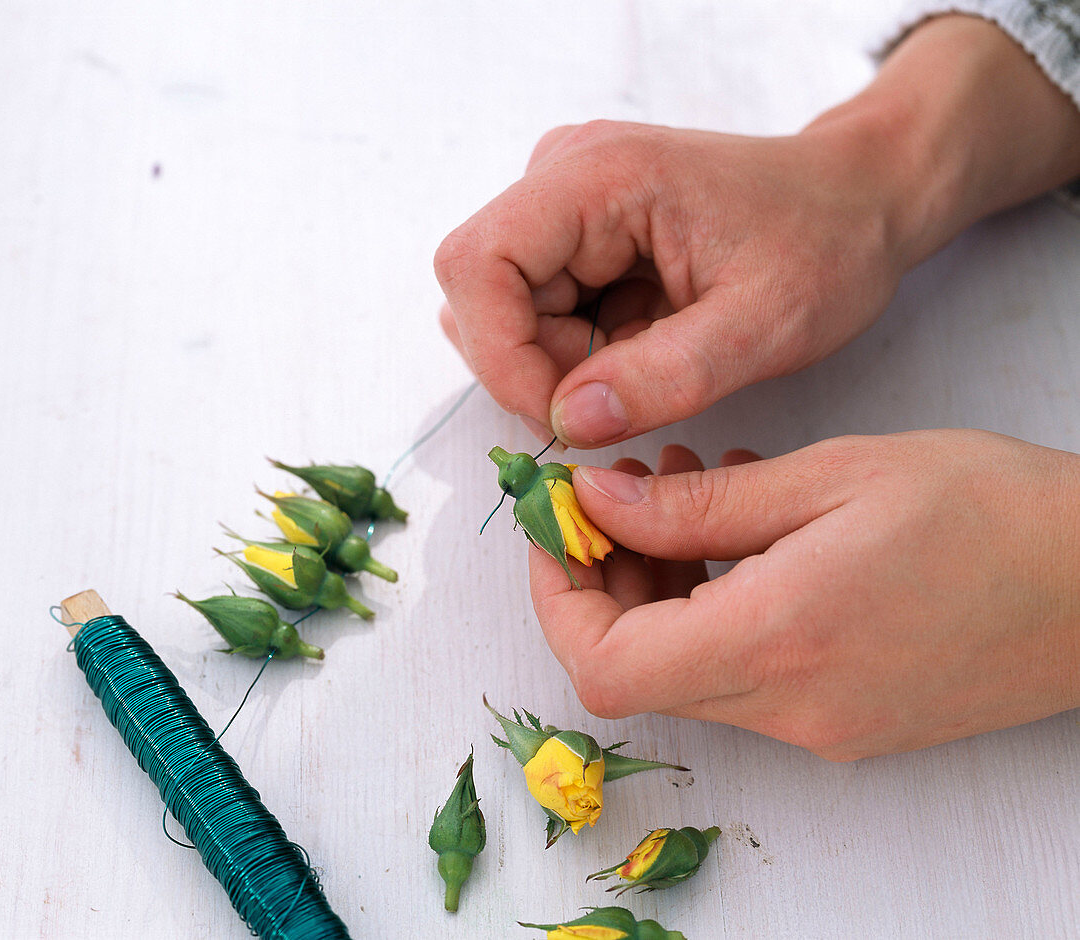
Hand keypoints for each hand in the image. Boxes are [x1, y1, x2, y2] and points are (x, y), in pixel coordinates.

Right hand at [435, 16, 1079, 448]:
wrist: (859, 202)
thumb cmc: (825, 243)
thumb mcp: (764, 324)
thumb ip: (666, 376)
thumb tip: (570, 425)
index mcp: (597, 175)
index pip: (477, 266)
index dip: (500, 356)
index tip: (567, 420)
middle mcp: (563, 176)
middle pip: (483, 298)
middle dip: (538, 371)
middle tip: (626, 399)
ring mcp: (565, 203)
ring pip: (506, 314)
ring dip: (563, 366)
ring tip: (654, 360)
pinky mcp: (576, 234)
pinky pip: (539, 314)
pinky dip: (579, 355)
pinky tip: (645, 344)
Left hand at [529, 433, 1079, 758]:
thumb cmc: (986, 510)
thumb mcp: (827, 478)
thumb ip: (695, 505)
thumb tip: (593, 503)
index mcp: (778, 641)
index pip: (606, 663)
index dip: (560, 595)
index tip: (562, 524)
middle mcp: (790, 707)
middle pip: (636, 668)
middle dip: (607, 578)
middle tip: (627, 491)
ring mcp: (819, 726)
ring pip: (686, 669)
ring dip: (660, 586)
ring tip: (691, 489)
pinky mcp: (845, 721)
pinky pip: (741, 675)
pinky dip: (712, 608)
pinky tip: (743, 534)